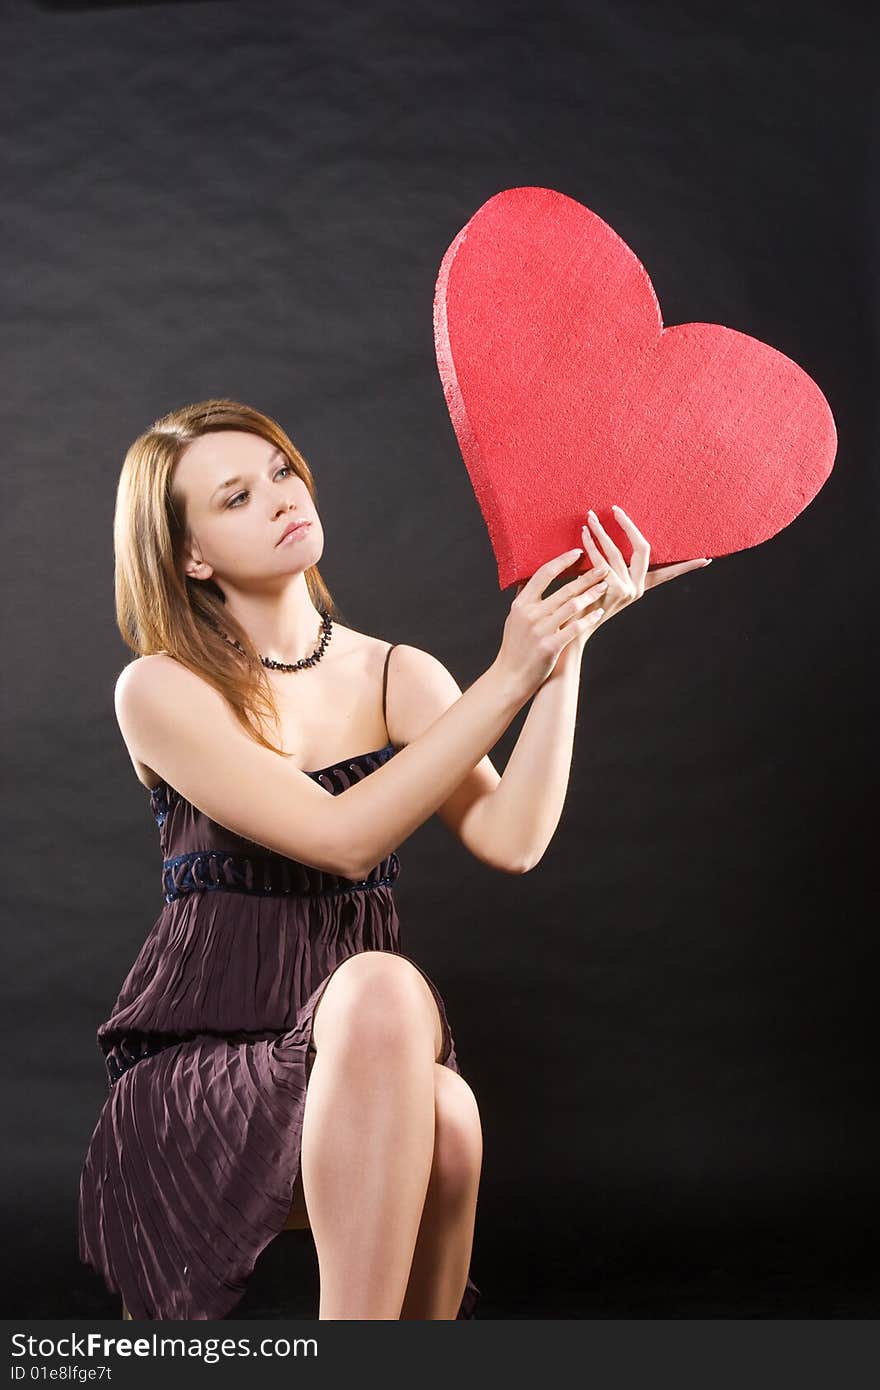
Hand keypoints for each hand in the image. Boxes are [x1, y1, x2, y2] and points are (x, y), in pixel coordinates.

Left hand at [546, 504, 711, 676]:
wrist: (572, 631)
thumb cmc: (584, 606)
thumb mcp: (601, 588)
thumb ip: (609, 571)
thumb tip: (604, 551)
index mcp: (641, 588)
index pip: (668, 574)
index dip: (686, 567)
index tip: (706, 560)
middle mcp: (637, 589)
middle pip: (643, 549)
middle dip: (628, 526)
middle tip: (616, 509)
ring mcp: (627, 590)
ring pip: (616, 552)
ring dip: (601, 532)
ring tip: (590, 517)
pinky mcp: (613, 589)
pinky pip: (601, 559)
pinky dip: (591, 544)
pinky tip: (584, 534)